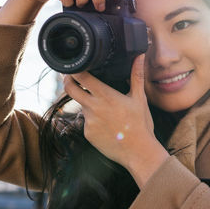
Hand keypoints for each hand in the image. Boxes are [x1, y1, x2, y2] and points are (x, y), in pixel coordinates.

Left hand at [63, 54, 169, 187]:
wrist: (138, 151)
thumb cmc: (141, 124)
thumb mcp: (140, 98)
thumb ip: (136, 75)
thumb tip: (140, 56)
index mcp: (106, 96)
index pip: (82, 77)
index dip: (75, 70)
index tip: (75, 66)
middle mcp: (93, 108)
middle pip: (70, 89)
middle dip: (68, 81)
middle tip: (71, 77)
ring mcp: (88, 122)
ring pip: (82, 106)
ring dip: (89, 104)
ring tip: (107, 110)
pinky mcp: (87, 134)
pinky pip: (87, 122)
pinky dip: (94, 119)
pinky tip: (108, 124)